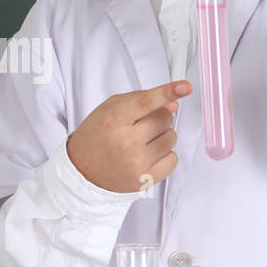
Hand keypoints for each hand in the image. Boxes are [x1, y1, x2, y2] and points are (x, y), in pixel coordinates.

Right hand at [66, 80, 190, 192]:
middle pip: (165, 118)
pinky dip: (165, 155)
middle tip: (142, 124)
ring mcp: (137, 162)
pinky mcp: (145, 179)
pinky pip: (173, 159)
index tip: (184, 86)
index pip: (145, 102)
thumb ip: (140, 100)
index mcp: (114, 119)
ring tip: (143, 141)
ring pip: (172, 138)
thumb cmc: (96, 136)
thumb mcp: (110, 109)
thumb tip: (173, 104)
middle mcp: (126, 141)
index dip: (167, 92)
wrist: (82, 170)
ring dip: (162, 136)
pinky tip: (148, 155)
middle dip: (158, 117)